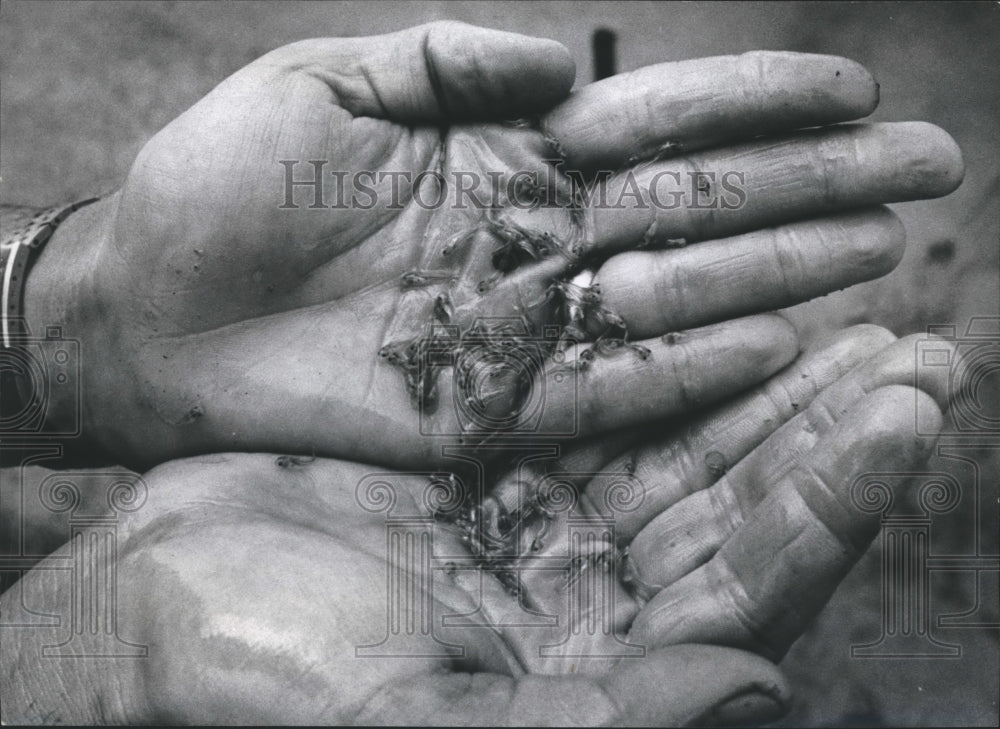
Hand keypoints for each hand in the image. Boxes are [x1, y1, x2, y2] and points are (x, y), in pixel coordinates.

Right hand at [1, 325, 954, 724]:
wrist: (168, 608)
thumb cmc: (269, 677)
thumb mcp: (423, 715)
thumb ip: (600, 720)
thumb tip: (757, 694)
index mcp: (598, 668)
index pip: (754, 584)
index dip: (833, 497)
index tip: (904, 410)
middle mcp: (595, 596)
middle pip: (743, 501)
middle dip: (826, 423)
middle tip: (908, 345)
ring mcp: (552, 524)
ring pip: (691, 442)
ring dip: (768, 377)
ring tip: (846, 309)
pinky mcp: (502, 463)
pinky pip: (610, 398)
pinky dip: (666, 350)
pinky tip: (716, 303)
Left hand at [24, 22, 961, 469]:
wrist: (157, 311)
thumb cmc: (220, 185)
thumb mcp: (322, 86)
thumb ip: (446, 60)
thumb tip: (565, 57)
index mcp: (500, 151)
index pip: (651, 115)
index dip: (751, 100)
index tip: (850, 86)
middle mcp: (533, 235)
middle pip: (694, 204)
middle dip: (810, 183)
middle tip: (926, 163)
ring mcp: (524, 322)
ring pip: (675, 294)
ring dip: (781, 273)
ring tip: (882, 249)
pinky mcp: (498, 404)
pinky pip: (617, 386)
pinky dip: (694, 368)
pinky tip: (779, 346)